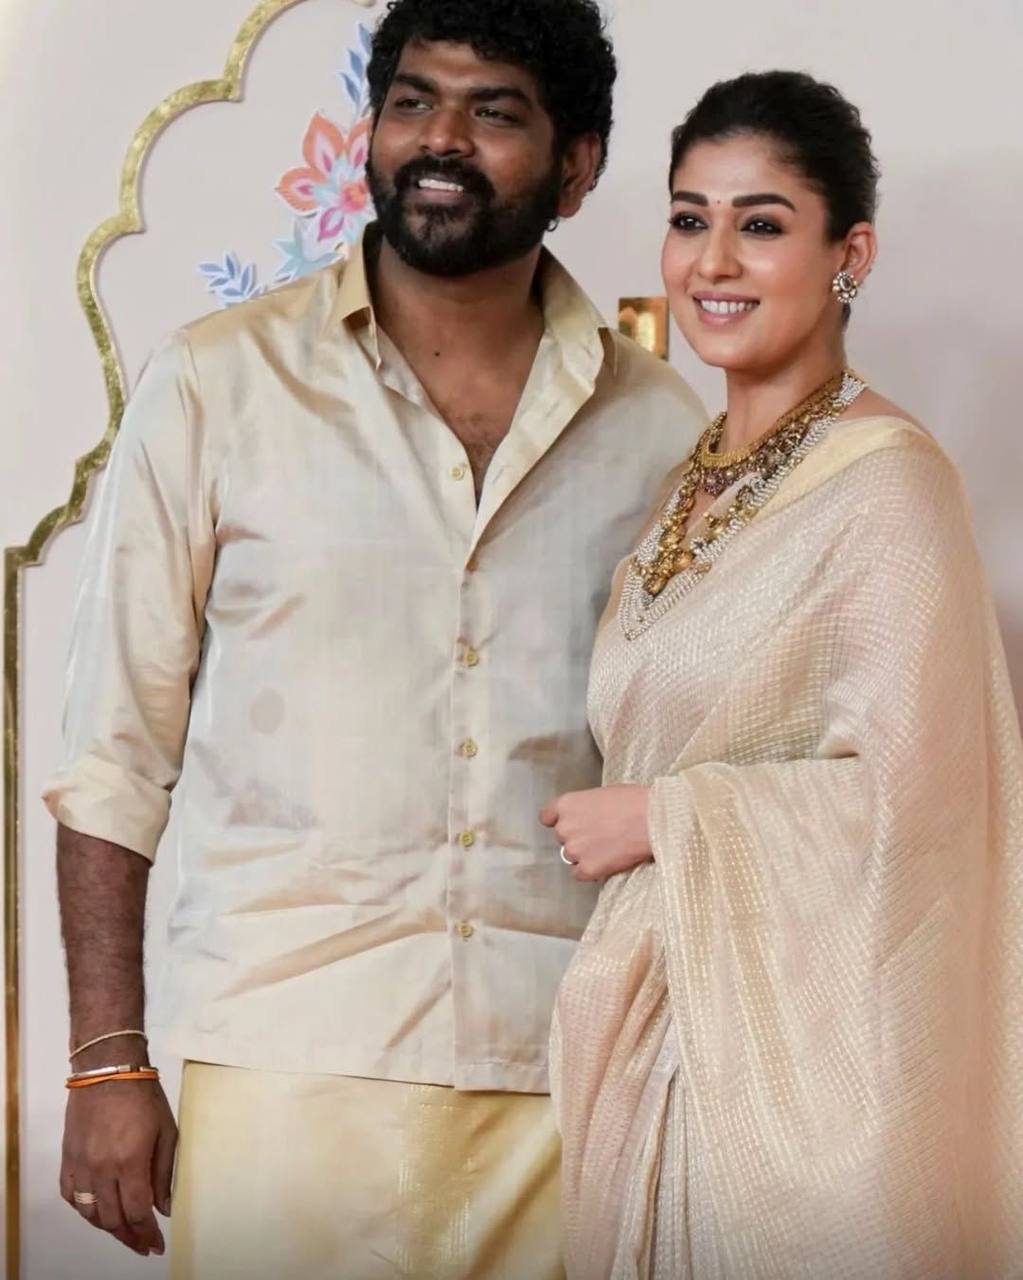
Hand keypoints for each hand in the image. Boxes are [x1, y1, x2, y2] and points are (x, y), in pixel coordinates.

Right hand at [60, 1078, 176, 1256]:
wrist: (108, 1069)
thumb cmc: (143, 1096)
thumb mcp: (167, 1131)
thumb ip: (164, 1173)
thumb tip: (162, 1208)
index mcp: (130, 1161)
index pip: (137, 1212)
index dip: (147, 1233)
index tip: (156, 1245)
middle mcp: (102, 1168)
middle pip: (112, 1219)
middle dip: (129, 1237)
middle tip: (142, 1244)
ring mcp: (81, 1165)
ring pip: (89, 1213)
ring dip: (107, 1227)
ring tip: (123, 1232)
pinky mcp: (68, 1158)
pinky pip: (70, 1195)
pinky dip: (83, 1209)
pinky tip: (97, 1211)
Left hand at [540, 785, 652, 881]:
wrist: (652, 820)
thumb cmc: (633, 802)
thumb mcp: (601, 795)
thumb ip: (585, 808)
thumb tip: (586, 818)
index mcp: (566, 805)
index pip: (547, 817)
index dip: (559, 821)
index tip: (570, 823)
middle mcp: (565, 828)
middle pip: (562, 837)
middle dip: (577, 837)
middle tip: (600, 835)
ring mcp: (574, 850)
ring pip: (571, 857)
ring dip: (584, 855)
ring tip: (607, 849)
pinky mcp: (587, 869)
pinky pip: (579, 874)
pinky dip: (589, 871)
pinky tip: (605, 862)